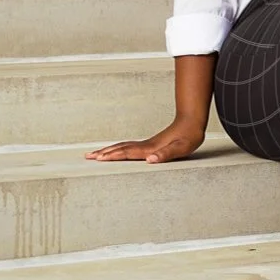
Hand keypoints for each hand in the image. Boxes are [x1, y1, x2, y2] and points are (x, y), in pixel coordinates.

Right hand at [85, 116, 205, 163]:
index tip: (98, 159)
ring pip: (123, 146)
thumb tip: (150, 160)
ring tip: (96, 153)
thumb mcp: (181, 148)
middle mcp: (146, 145)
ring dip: (109, 150)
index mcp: (150, 148)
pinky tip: (118, 151)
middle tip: (88, 156)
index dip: (113, 156)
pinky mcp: (151, 143)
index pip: (127, 152)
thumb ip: (166, 154)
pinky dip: (119, 148)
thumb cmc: (189, 136)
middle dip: (104, 153)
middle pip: (120, 148)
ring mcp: (147, 143)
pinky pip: (129, 146)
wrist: (192, 120)